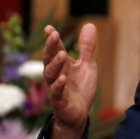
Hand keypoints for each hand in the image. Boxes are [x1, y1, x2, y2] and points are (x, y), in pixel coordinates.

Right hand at [42, 23, 97, 138]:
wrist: (79, 114)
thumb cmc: (81, 89)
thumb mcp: (87, 65)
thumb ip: (87, 48)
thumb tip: (90, 24)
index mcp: (63, 65)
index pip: (55, 49)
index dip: (52, 39)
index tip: (50, 28)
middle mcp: (56, 74)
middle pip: (49, 59)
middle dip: (51, 47)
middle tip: (54, 35)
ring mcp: (56, 87)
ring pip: (50, 74)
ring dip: (55, 64)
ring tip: (63, 55)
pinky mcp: (59, 101)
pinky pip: (56, 93)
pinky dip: (58, 85)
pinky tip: (63, 78)